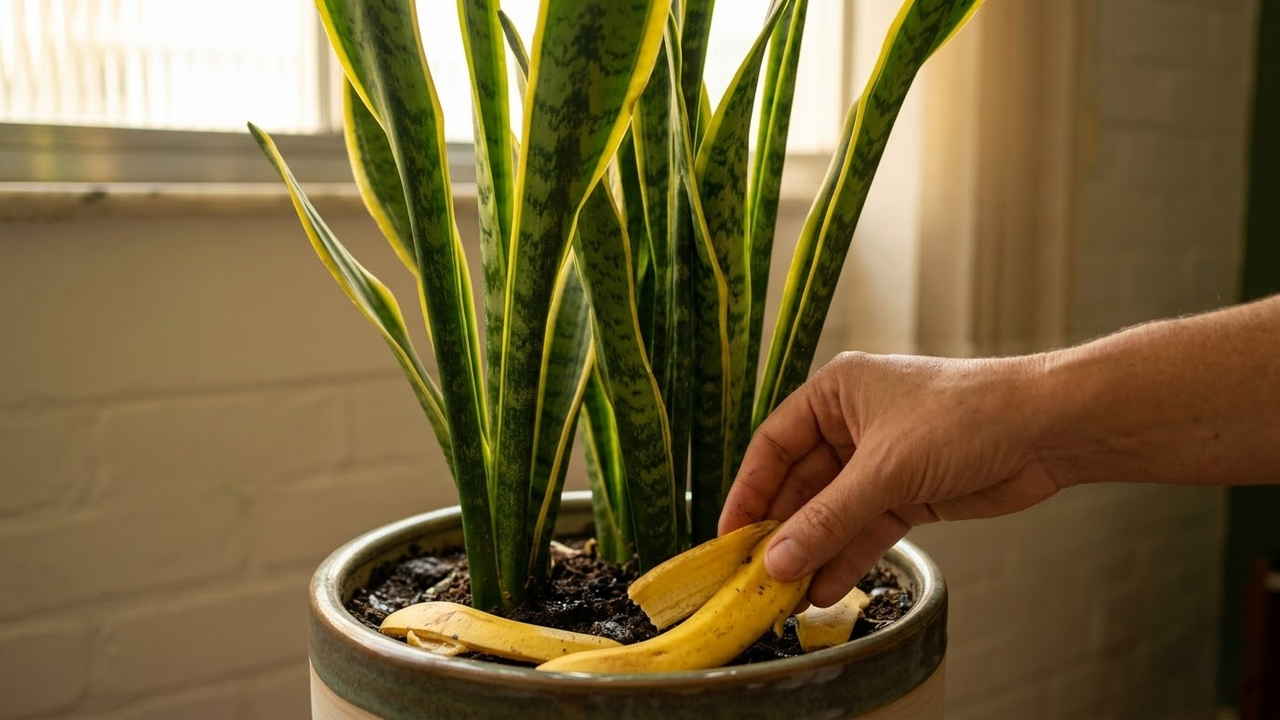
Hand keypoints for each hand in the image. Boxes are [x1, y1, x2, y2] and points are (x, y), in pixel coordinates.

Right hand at [720, 352, 1062, 606]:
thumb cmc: (964, 418)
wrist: (1046, 430)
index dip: (749, 491)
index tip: (729, 535)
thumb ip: (827, 520)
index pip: (774, 445)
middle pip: (800, 484)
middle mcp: (852, 424)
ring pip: (832, 512)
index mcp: (836, 393)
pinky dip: (846, 558)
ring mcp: (880, 462)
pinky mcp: (908, 493)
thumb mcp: (885, 470)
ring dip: (813, 551)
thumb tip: (776, 561)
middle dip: (782, 531)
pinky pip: (864, 529)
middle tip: (756, 575)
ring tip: (786, 593)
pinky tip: (824, 588)